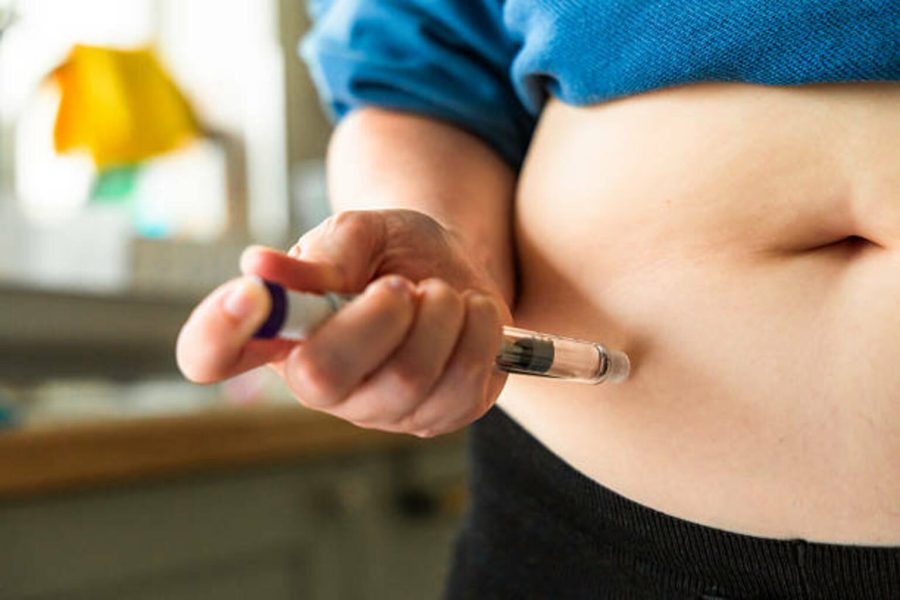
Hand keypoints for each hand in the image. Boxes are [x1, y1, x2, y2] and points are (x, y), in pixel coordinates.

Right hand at [176, 209, 512, 436]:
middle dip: (378, 318)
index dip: (215, 334)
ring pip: (407, 381)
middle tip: (402, 284)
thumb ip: (326, 250)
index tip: (249, 293)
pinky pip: (462, 387)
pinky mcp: (438, 416)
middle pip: (323, 378)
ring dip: (439, 316)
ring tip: (442, 291)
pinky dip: (477, 332)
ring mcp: (379, 409)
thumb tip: (265, 267)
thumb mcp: (361, 232)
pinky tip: (470, 312)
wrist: (457, 267)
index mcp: (280, 332)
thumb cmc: (393, 251)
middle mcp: (319, 383)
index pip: (210, 354)